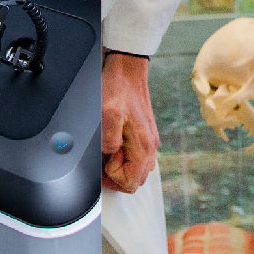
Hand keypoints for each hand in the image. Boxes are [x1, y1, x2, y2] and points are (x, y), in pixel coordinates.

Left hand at [98, 52, 156, 192]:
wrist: (127, 70)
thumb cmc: (118, 89)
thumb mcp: (107, 114)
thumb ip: (109, 140)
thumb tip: (110, 156)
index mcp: (144, 145)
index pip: (130, 183)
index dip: (112, 177)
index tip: (104, 160)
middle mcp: (150, 146)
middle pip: (135, 180)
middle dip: (115, 175)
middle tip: (103, 157)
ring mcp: (148, 141)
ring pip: (136, 171)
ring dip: (119, 167)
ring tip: (107, 150)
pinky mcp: (144, 135)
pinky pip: (136, 158)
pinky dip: (123, 158)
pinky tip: (113, 145)